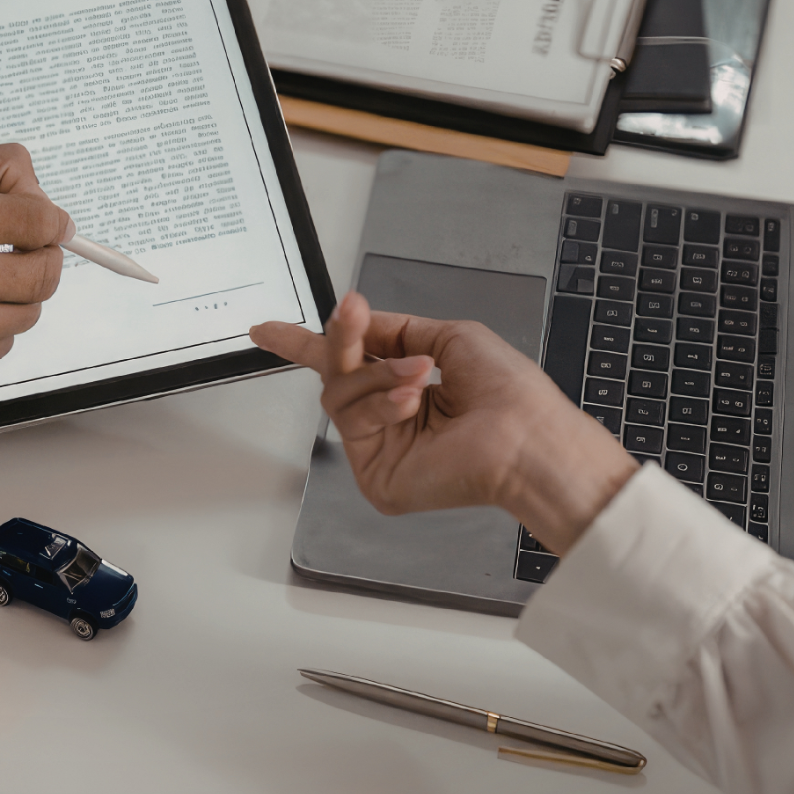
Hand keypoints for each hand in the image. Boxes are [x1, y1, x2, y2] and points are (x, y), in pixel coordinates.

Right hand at [250, 292, 635, 553]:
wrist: (527, 437)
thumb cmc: (509, 393)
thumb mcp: (449, 337)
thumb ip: (396, 329)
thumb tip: (359, 320)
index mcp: (408, 388)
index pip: (349, 363)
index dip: (307, 344)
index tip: (267, 331)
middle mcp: (391, 420)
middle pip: (336, 373)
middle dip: (342, 341)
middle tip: (351, 315)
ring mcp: (381, 450)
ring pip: (339, 396)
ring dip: (378, 375)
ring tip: (421, 375)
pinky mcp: (376, 477)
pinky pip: (353, 424)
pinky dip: (382, 406)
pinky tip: (414, 406)